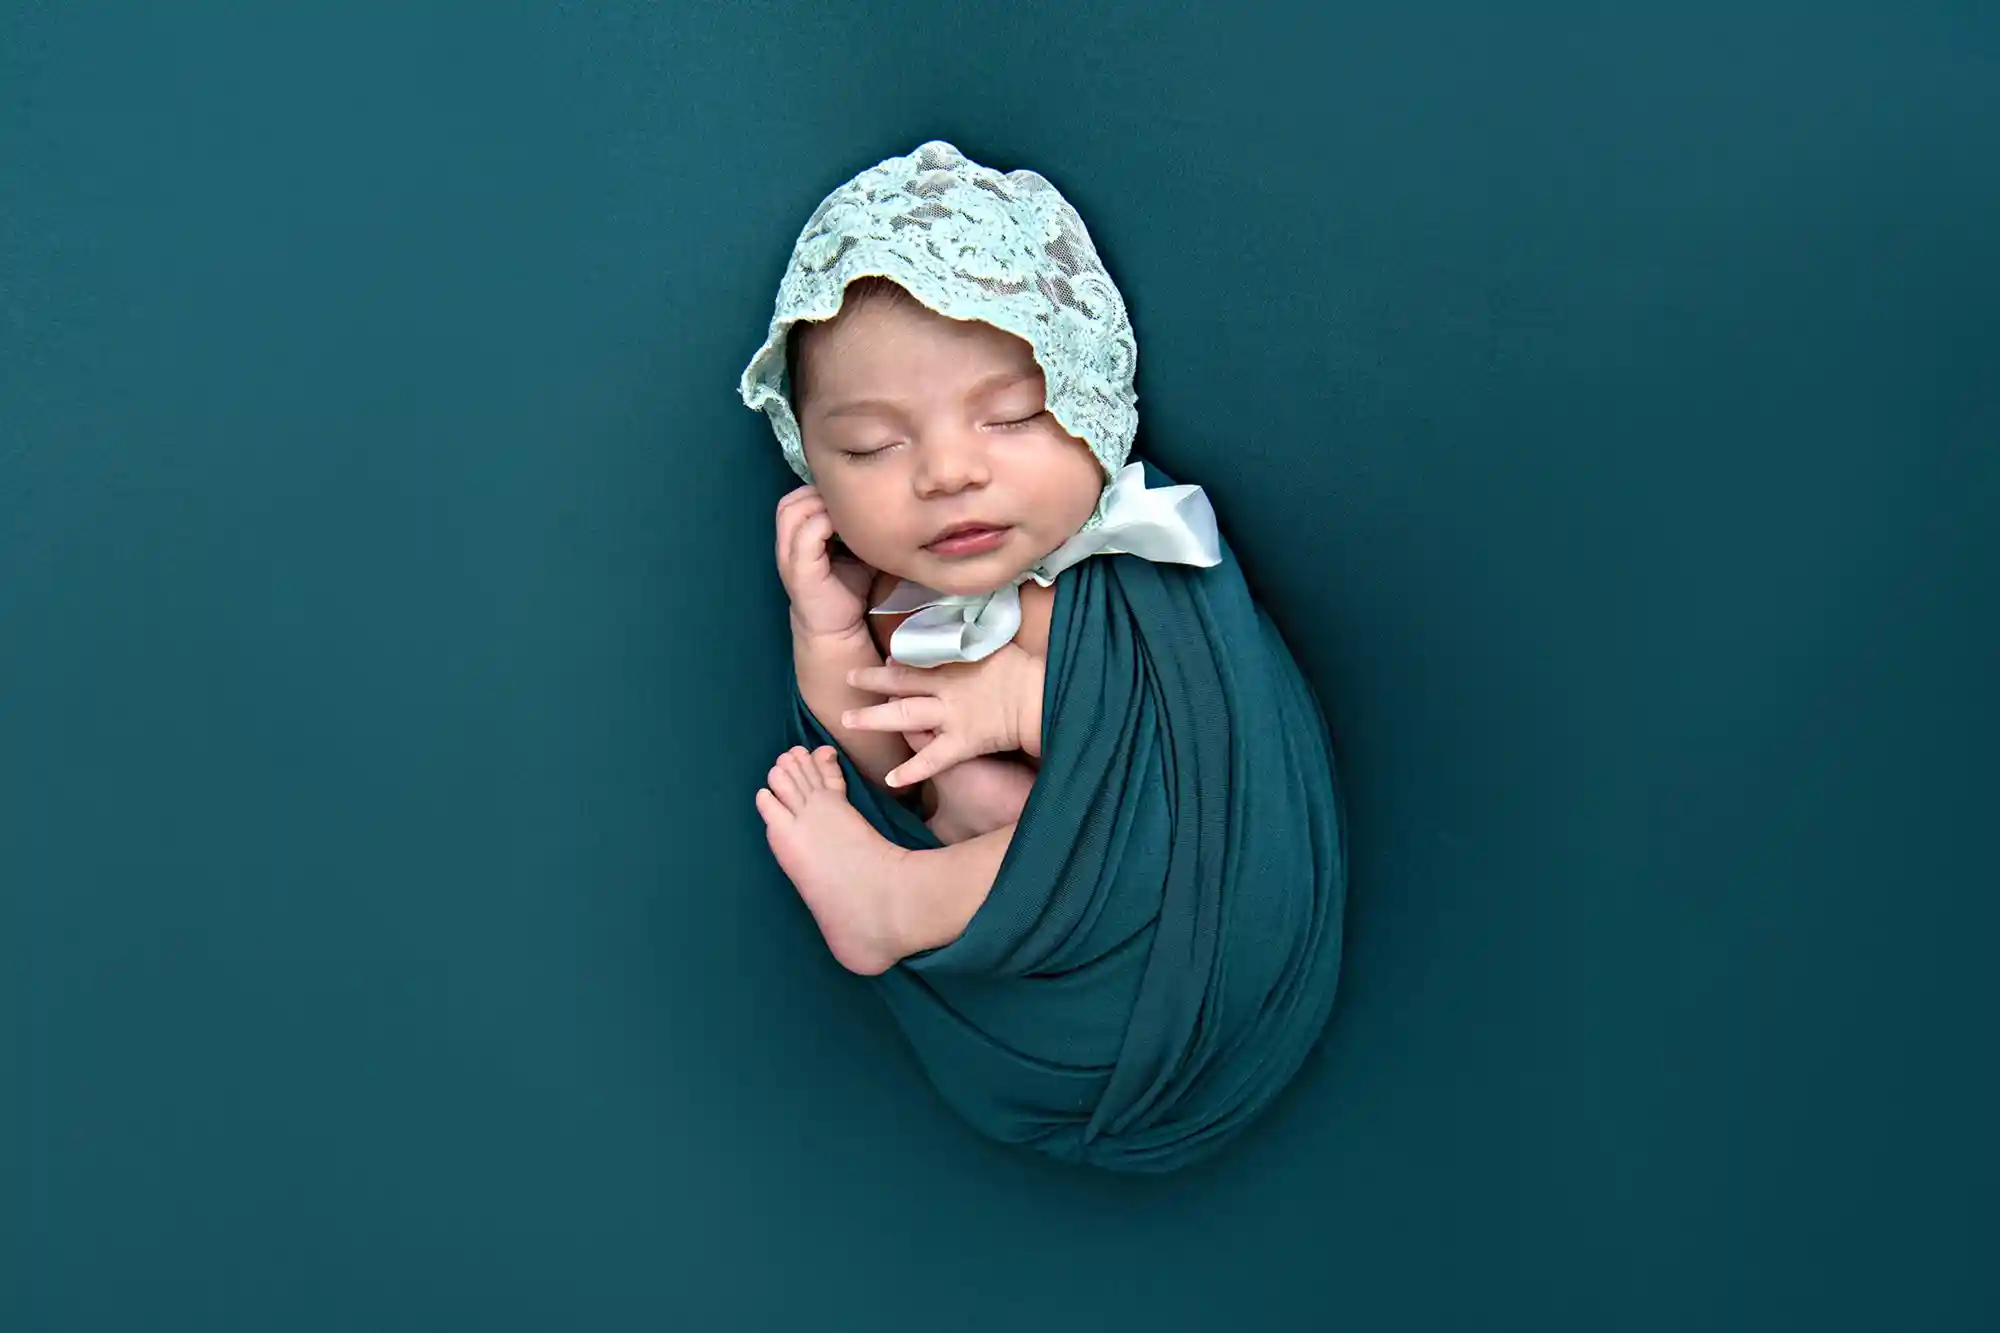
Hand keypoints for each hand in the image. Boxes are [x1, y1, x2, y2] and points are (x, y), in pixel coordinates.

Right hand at [776, 485, 874, 640]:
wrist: (837, 629)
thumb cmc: (848, 589)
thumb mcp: (854, 551)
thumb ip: (856, 527)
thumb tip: (884, 502)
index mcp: (798, 537)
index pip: (798, 497)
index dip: (822, 491)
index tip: (850, 495)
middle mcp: (787, 544)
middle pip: (790, 500)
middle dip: (817, 494)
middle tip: (847, 503)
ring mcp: (789, 556)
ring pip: (792, 511)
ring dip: (819, 505)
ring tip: (846, 514)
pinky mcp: (800, 569)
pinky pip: (806, 534)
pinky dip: (825, 523)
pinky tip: (847, 530)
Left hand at [841, 644, 1044, 788]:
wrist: (1039, 698)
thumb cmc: (1022, 669)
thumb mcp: (993, 644)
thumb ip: (970, 640)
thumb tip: (958, 627)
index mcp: (952, 667)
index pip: (915, 662)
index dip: (894, 662)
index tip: (881, 661)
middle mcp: (943, 692)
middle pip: (900, 685)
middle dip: (872, 681)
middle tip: (848, 679)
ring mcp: (949, 718)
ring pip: (904, 717)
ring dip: (874, 718)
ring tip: (847, 720)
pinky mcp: (961, 743)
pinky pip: (932, 760)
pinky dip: (911, 771)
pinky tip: (890, 780)